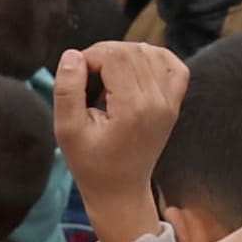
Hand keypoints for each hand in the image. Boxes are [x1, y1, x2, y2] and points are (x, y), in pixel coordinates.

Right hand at [57, 39, 190, 241]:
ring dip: (124, 56)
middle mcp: (158, 102)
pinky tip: (134, 69)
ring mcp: (170, 103)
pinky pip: (173, 65)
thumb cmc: (91, 164)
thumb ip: (67, 90)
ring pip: (150, 52)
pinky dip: (154, 58)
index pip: (114, 55)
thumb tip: (74, 55)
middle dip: (103, 55)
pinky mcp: (174, 104)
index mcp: (133, 109)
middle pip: (131, 50)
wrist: (120, 191)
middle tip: (87, 80)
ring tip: (106, 80)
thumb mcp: (67, 131)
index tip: (77, 77)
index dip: (89, 56)